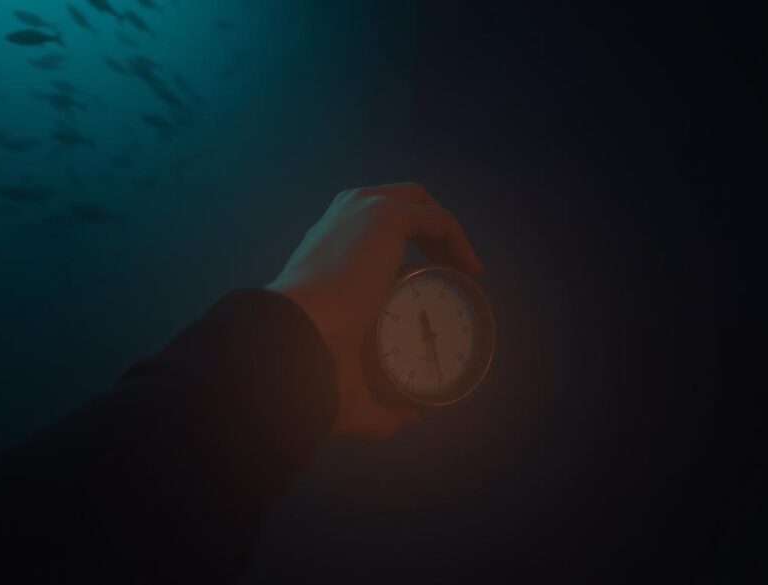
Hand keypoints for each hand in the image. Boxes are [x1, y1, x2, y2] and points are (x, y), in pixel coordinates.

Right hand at [266, 183, 482, 439]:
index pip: (360, 237)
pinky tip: (471, 271)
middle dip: (423, 233)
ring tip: (464, 269)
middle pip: (390, 207)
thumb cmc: (309, 361)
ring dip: (442, 231)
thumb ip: (376, 402)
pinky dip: (458, 239)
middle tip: (447, 274)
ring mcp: (359, 214)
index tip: (422, 290)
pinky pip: (436, 218)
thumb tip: (407, 418)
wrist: (296, 336)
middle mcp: (336, 226)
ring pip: (415, 203)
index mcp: (319, 255)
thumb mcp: (347, 379)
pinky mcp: (383, 215)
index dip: (395, 256)